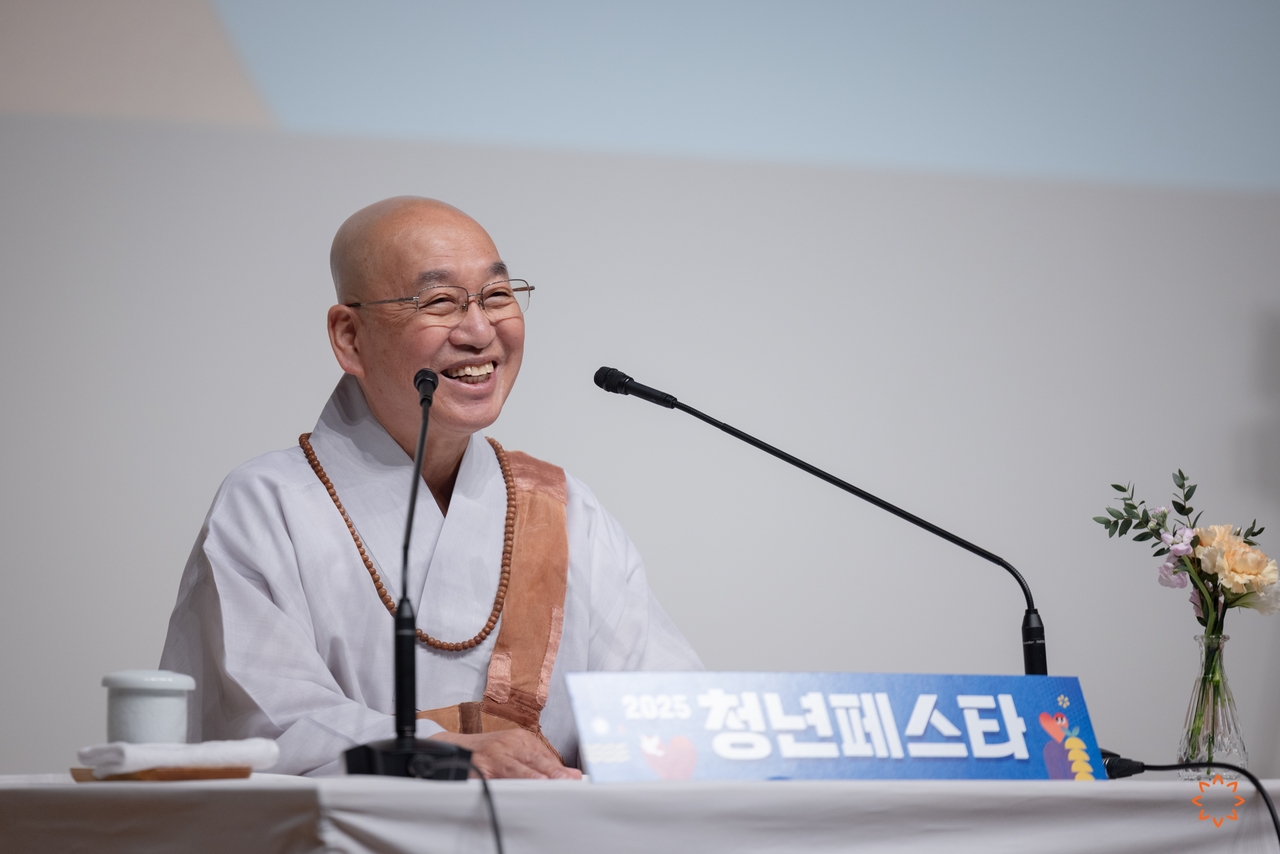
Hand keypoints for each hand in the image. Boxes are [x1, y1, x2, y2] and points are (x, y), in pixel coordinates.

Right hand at [429, 729, 581, 779]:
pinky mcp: (479, 768)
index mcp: (520, 739)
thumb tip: (569, 775)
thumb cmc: (490, 753)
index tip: (575, 778)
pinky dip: (506, 784)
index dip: (559, 769)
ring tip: (545, 782)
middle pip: (534, 759)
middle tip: (567, 780)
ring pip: (516, 768)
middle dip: (551, 771)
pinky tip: (514, 790)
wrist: (455, 747)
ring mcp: (493, 755)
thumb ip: (539, 762)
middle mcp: (508, 743)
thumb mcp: (514, 751)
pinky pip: (495, 778)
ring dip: (532, 776)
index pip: (545, 755)